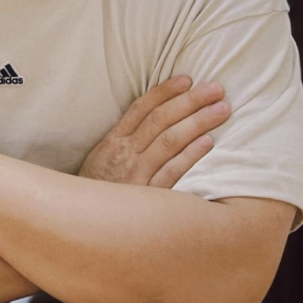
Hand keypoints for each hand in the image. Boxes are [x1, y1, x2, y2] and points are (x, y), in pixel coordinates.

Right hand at [78, 75, 229, 187]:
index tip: (187, 79)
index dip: (165, 91)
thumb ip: (126, 139)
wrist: (81, 223)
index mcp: (114, 140)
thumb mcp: (102, 158)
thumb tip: (155, 119)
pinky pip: (171, 172)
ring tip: (221, 109)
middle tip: (215, 88)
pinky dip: (190, 156)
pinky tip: (208, 142)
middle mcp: (125, 152)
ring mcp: (137, 174)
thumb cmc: (96, 189)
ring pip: (169, 141)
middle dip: (190, 101)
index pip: (141, 107)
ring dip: (197, 122)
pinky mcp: (147, 197)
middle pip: (160, 120)